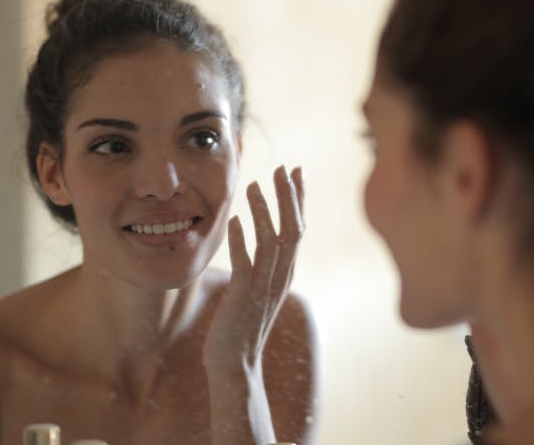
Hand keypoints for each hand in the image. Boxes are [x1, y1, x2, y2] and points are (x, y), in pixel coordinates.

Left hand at [203, 165, 305, 372]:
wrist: (235, 365)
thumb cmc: (241, 325)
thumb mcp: (258, 290)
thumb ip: (263, 264)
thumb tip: (260, 236)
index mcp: (285, 273)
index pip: (298, 228)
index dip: (298, 199)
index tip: (295, 172)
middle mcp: (280, 278)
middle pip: (292, 230)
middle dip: (289, 198)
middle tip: (283, 169)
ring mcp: (264, 288)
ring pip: (271, 242)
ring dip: (265, 211)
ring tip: (255, 185)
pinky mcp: (244, 297)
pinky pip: (245, 263)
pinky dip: (242, 239)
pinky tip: (235, 219)